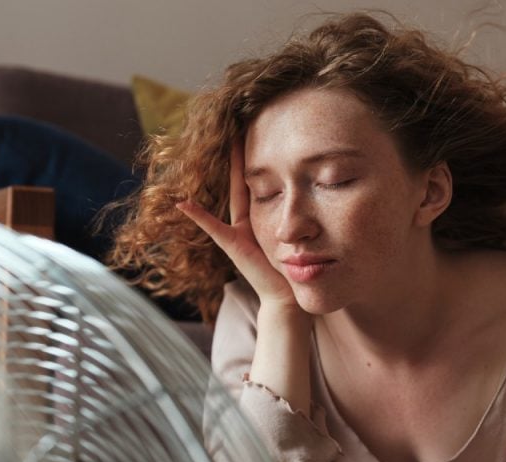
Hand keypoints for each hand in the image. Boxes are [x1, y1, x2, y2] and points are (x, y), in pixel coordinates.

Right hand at [175, 139, 296, 310]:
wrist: (285, 294)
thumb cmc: (291, 267)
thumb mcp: (295, 237)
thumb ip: (299, 218)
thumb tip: (321, 191)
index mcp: (261, 215)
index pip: (257, 179)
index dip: (255, 157)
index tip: (254, 131)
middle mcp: (246, 220)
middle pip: (241, 180)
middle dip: (236, 154)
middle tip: (233, 124)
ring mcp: (237, 231)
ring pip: (231, 195)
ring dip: (222, 173)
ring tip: (209, 148)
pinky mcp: (232, 246)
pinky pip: (213, 227)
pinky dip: (198, 216)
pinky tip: (183, 202)